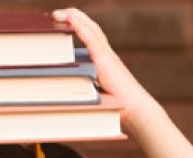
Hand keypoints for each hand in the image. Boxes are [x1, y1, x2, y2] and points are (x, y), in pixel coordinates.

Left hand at [52, 7, 163, 132]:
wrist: (135, 110)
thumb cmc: (119, 108)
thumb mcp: (99, 95)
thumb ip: (87, 89)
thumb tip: (71, 94)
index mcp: (106, 62)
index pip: (92, 38)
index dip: (80, 27)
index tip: (65, 22)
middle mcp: (107, 55)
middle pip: (90, 28)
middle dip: (74, 18)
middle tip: (57, 13)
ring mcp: (107, 55)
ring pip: (90, 28)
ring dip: (75, 17)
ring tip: (59, 12)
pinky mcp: (104, 59)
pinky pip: (89, 37)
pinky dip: (78, 25)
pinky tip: (68, 17)